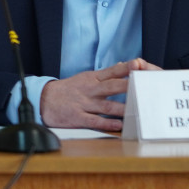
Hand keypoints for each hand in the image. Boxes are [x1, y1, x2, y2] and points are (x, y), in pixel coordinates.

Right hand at [40, 58, 161, 129]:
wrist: (44, 99)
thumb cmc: (69, 89)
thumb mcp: (85, 77)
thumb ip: (105, 74)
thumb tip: (123, 65)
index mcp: (91, 79)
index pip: (111, 71)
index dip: (125, 68)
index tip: (139, 64)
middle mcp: (89, 90)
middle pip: (111, 87)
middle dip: (128, 87)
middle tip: (144, 87)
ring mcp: (83, 104)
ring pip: (106, 106)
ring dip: (123, 108)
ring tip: (139, 111)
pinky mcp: (78, 117)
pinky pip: (95, 121)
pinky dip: (107, 123)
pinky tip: (119, 125)